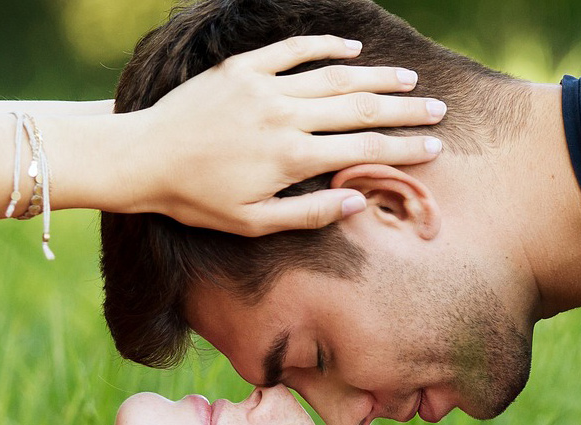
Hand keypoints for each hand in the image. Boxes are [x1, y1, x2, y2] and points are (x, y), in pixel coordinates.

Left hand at [126, 34, 446, 234]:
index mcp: (290, 158)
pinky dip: (325, 47)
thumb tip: (359, 199)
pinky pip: (293, 51)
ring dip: (376, 78)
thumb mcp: (253, 222)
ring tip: (407, 82)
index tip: (435, 148)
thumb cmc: (197, 199)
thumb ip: (309, 213)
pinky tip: (353, 50)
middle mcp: (284, 117)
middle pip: (360, 109)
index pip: (363, 150)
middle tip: (437, 110)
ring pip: (334, 77)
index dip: (404, 149)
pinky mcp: (242, 68)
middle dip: (404, 111)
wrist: (142, 159)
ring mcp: (263, 87)